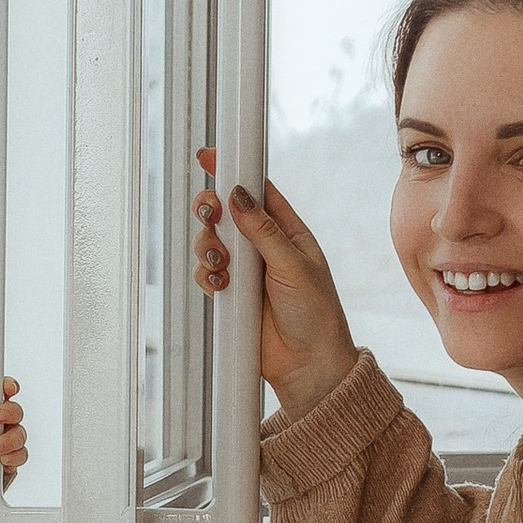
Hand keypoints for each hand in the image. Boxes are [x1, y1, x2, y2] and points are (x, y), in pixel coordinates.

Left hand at [0, 377, 29, 481]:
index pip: (2, 392)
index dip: (9, 386)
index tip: (8, 389)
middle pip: (15, 411)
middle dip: (10, 412)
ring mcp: (5, 440)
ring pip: (19, 434)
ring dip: (12, 438)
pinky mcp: (8, 460)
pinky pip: (20, 456)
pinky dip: (15, 457)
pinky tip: (3, 460)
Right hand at [192, 154, 359, 420]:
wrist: (308, 365)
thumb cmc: (316, 314)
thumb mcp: (294, 265)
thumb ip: (264, 230)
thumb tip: (238, 195)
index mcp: (287, 231)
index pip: (257, 191)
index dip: (234, 171)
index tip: (211, 156)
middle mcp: (264, 247)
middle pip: (226, 213)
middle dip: (212, 211)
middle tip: (208, 214)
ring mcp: (246, 270)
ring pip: (211, 242)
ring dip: (207, 246)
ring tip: (221, 262)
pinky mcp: (232, 294)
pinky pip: (207, 273)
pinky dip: (206, 275)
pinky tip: (219, 284)